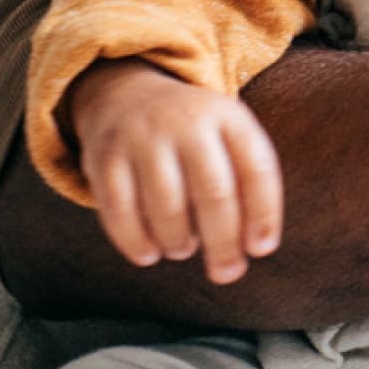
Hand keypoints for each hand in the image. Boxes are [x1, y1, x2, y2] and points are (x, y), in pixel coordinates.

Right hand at [68, 61, 284, 284]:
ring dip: (179, 241)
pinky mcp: (104, 156)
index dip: (264, 214)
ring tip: (183, 248)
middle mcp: (186, 121)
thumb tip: (256, 245)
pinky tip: (149, 253)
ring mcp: (142, 137)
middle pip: (214, 191)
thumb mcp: (227, 137)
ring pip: (167, 205)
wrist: (126, 95)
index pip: (257, 167)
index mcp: (227, 116)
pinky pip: (120, 209)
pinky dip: (136, 241)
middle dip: (224, 243)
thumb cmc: (192, 136)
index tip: (260, 249)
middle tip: (226, 273)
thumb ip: (248, 183)